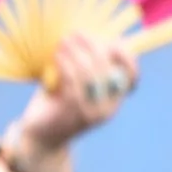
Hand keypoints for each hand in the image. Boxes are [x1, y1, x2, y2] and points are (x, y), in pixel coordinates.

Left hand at [9, 27, 138, 165]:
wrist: (40, 138)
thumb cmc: (56, 105)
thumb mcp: (74, 85)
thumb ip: (85, 67)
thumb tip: (89, 36)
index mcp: (113, 101)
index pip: (131, 77)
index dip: (127, 57)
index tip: (111, 41)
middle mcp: (108, 108)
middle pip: (108, 69)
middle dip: (94, 46)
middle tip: (77, 33)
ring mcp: (93, 113)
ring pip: (90, 74)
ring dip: (77, 52)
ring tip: (64, 41)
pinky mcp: (75, 113)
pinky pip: (74, 83)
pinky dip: (66, 65)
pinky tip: (57, 55)